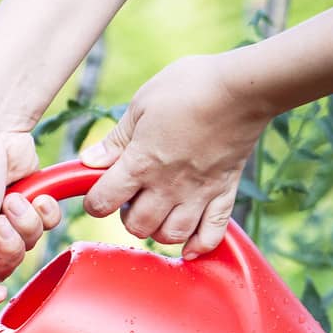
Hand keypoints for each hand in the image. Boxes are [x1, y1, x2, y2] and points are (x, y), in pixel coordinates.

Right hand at [0, 126, 61, 313]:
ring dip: (25, 223)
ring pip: (25, 247)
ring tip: (14, 199)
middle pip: (0, 268)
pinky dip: (43, 211)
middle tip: (0, 222)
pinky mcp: (26, 206)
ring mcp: (0, 221)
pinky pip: (44, 227)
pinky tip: (34, 195)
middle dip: (7, 245)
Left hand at [80, 54, 273, 257]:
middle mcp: (168, 185)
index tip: (100, 191)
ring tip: (160, 211)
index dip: (95, 201)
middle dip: (128, 217)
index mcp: (141, 163)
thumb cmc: (190, 87)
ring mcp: (198, 193)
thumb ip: (116, 139)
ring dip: (159, 230)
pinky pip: (211, 234)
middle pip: (136, 227)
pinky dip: (199, 245)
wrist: (244, 87)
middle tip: (135, 197)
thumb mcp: (141, 104)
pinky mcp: (225, 192)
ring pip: (170, 236)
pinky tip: (189, 244)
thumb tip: (89, 161)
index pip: (103, 202)